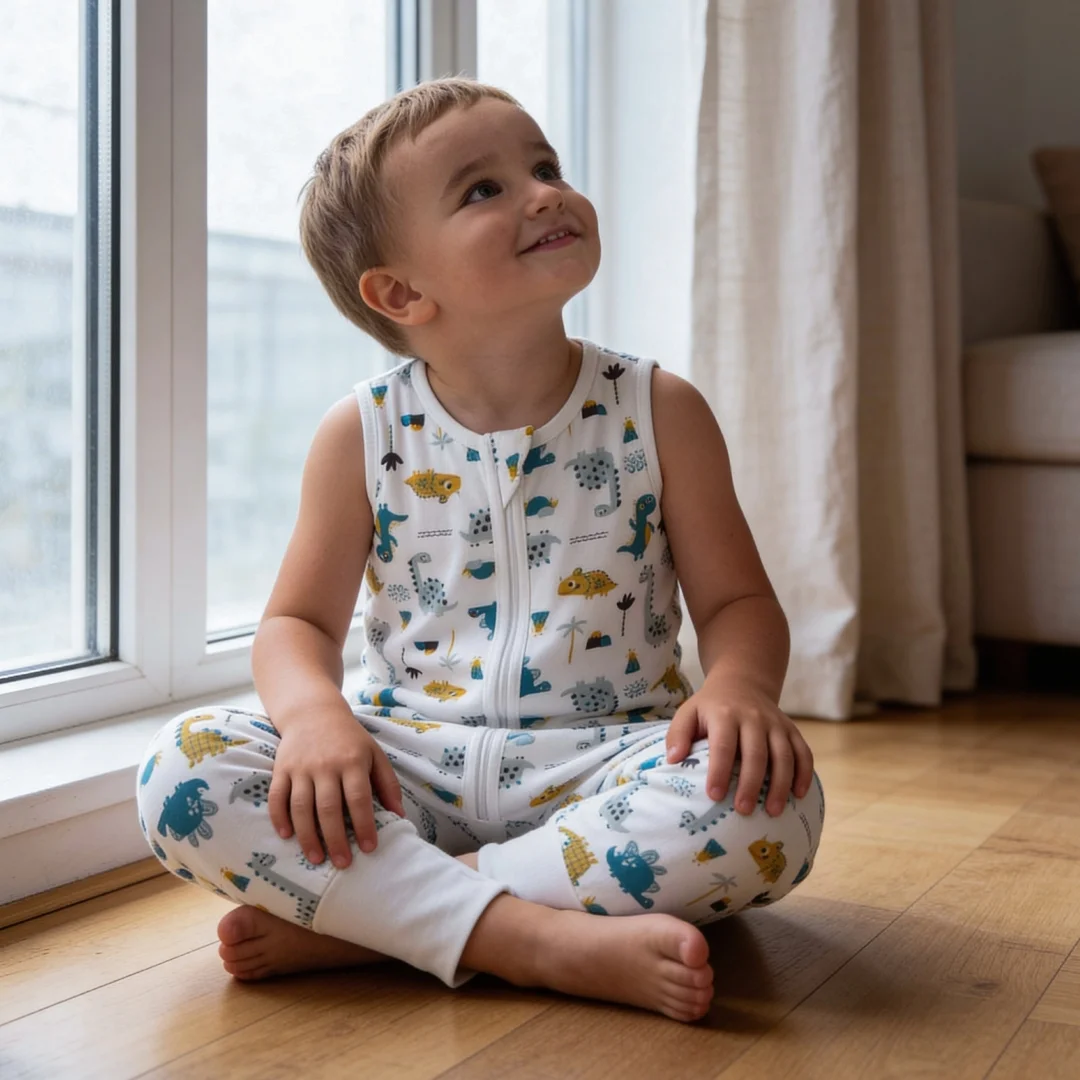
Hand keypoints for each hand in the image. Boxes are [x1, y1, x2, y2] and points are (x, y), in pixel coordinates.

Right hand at [269, 706, 404, 867]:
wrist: (314, 712)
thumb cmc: (349, 739)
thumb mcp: (374, 753)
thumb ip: (387, 784)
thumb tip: (399, 816)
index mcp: (352, 761)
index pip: (358, 798)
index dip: (364, 825)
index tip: (369, 848)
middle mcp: (325, 765)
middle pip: (329, 807)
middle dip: (336, 839)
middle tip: (343, 863)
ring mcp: (301, 767)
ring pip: (301, 806)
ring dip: (307, 835)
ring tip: (316, 858)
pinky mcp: (281, 768)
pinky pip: (277, 796)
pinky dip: (279, 817)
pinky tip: (286, 835)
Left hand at [665, 678, 814, 816]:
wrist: (742, 682)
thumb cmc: (711, 706)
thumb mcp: (688, 712)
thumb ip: (678, 734)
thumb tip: (673, 760)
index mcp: (725, 714)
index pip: (723, 745)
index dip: (719, 770)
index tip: (714, 795)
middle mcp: (754, 717)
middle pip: (756, 753)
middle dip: (751, 783)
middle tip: (743, 810)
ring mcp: (776, 723)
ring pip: (784, 755)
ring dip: (780, 784)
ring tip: (773, 811)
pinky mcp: (792, 729)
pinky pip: (803, 752)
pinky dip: (804, 774)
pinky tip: (799, 795)